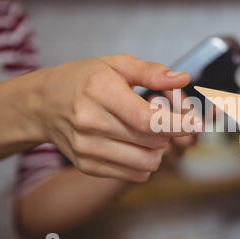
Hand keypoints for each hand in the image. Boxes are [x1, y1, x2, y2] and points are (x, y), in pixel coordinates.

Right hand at [32, 54, 194, 181]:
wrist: (43, 105)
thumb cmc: (82, 80)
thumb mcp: (115, 64)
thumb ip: (151, 72)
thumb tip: (182, 79)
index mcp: (101, 91)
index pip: (149, 120)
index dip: (178, 124)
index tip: (197, 123)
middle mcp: (91, 123)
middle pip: (153, 143)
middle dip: (169, 132)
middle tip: (163, 119)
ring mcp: (87, 148)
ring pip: (147, 163)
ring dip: (158, 150)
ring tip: (148, 133)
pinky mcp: (88, 165)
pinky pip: (134, 174)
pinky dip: (144, 162)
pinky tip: (136, 145)